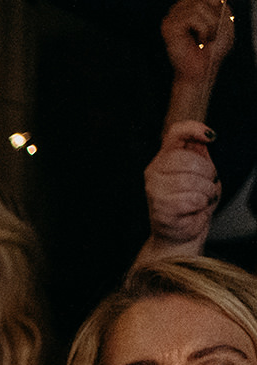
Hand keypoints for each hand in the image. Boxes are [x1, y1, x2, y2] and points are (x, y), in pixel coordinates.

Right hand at [146, 120, 219, 250]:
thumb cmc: (190, 203)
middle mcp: (154, 172)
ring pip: (191, 180)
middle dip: (207, 172)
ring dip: (206, 191)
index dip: (194, 129)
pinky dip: (200, 205)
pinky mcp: (160, 208)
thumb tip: (206, 135)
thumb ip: (199, 153)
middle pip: (187, 158)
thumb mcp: (200, 173)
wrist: (181, 234)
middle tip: (207, 184)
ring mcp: (154, 190)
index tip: (211, 137)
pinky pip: (191, 199)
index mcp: (163, 159)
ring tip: (201, 198)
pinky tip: (195, 209)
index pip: (175, 133)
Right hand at [162, 0, 234, 82]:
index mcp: (191, 6)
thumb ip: (220, 5)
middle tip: (211, 34)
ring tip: (205, 39)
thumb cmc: (212, 50)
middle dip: (214, 16)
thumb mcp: (225, 21)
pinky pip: (192, 16)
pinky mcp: (169, 26)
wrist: (202, 71)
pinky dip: (202, 29)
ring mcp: (173, 16)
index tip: (215, 25)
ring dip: (209, 25)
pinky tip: (198, 41)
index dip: (217, 7)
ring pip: (198, 5)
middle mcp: (180, 9)